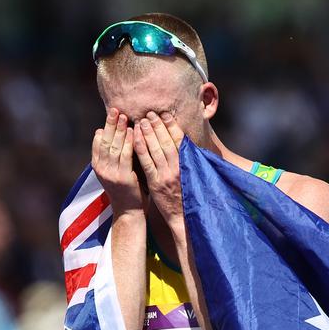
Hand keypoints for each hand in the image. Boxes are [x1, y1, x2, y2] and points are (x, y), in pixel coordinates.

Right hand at [91, 108, 144, 215]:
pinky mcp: (123, 178)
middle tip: (116, 109)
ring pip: (114, 147)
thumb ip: (111, 155)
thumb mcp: (113, 170)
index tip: (111, 113)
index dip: (105, 127)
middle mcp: (102, 169)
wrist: (129, 211)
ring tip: (124, 116)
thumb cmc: (125, 189)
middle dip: (111, 124)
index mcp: (97, 166)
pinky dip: (129, 142)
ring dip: (119, 130)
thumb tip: (104, 133)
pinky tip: (133, 132)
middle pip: (105, 141)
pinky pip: (126, 156)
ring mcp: (111, 174)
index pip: (98, 142)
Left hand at [133, 111, 184, 226]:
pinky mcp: (156, 183)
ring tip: (141, 121)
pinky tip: (134, 139)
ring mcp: (166, 175)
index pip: (180, 139)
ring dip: (147, 134)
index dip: (171, 125)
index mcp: (189, 163)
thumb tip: (185, 141)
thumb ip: (189, 158)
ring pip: (155, 149)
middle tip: (149, 113)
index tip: (165, 114)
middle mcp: (178, 167)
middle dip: (157, 126)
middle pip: (166, 141)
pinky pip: (146, 163)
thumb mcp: (194, 174)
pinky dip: (140, 149)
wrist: (184, 217)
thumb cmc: (190, 195)